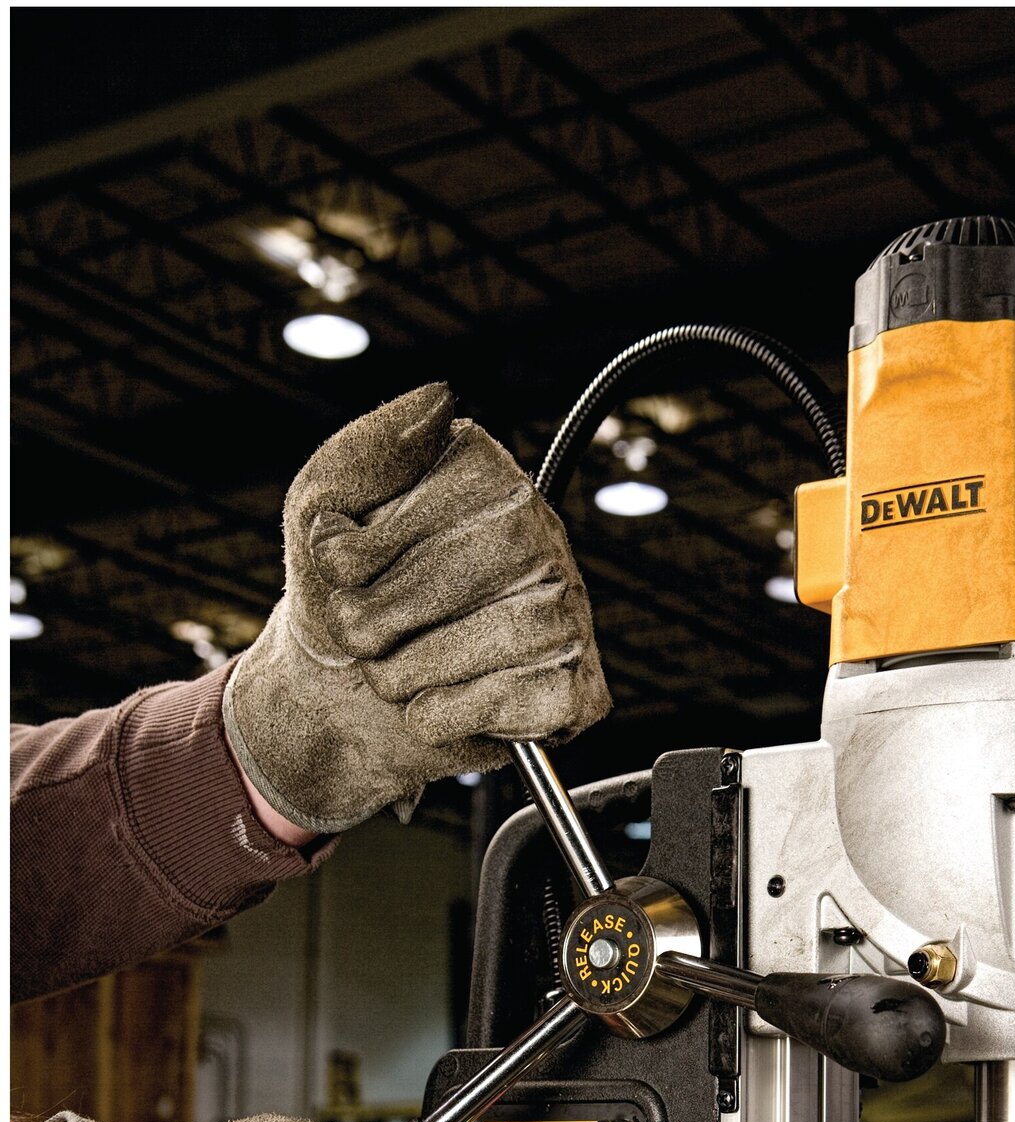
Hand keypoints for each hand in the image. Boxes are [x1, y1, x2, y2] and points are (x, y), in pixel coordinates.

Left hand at [223, 384, 609, 833]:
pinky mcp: (578, 684)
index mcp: (484, 473)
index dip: (350, 563)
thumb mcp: (323, 504)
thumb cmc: (341, 590)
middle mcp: (538, 531)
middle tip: (364, 635)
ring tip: (399, 669)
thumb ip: (370, 449)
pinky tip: (442, 702)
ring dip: (406, 676)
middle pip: (435, 589)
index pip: (401, 526)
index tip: (344, 572)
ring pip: (474, 650)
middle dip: (372, 627)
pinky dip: (448, 716)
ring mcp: (567, 609)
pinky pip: (505, 703)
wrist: (342, 693)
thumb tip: (441, 400)